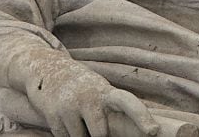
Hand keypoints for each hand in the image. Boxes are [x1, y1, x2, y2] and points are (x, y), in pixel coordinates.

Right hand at [21, 55, 158, 136]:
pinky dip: (67, 136)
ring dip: (81, 136)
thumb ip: (110, 109)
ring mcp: (68, 106)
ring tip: (77, 119)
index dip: (141, 116)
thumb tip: (122, 133)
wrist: (45, 68)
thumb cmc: (82, 86)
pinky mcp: (53, 115)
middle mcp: (88, 97)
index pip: (127, 102)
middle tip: (94, 128)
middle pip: (100, 135)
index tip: (152, 131)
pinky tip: (65, 120)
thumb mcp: (98, 90)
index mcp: (105, 91)